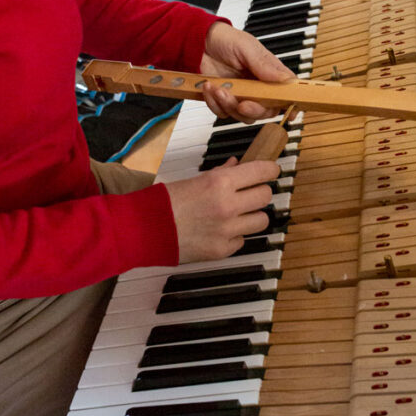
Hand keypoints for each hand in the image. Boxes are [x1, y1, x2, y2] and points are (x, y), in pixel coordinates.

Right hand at [165, 157, 279, 262]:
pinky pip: (242, 240)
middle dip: (260, 192)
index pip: (262, 172)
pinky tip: (220, 230)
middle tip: (252, 192)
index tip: (272, 170)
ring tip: (238, 214)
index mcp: (221, 183)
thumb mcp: (194, 180)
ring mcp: (227, 230)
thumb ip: (221, 173)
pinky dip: (235, 235)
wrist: (144, 230)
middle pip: (266, 196)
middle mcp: (228, 206)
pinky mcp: (222, 250)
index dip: (270, 170)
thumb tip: (238, 165)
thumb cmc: (164, 203)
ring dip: (252, 215)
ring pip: (261, 220)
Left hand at [199, 22, 294, 121]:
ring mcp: (240, 95)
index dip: (290, 104)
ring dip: (229, 105)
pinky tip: (210, 87)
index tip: (291, 113)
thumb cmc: (225, 40)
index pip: (285, 91)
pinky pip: (223, 112)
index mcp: (268, 72)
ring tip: (218, 88)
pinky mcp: (223, 100)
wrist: (197, 43)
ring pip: (243, 115)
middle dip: (253, 110)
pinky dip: (214, 103)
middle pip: (265, 110)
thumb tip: (286, 79)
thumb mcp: (246, 47)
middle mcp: (256, 86)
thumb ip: (264, 65)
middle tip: (242, 103)